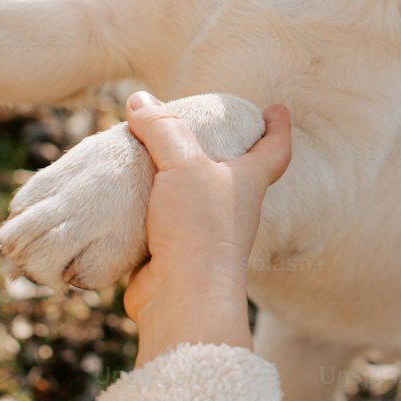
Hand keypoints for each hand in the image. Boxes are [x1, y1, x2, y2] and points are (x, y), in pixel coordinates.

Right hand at [122, 92, 291, 366]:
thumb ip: (162, 129)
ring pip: (193, 199)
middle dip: (223, 152)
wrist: (182, 300)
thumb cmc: (199, 228)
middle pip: (235, 173)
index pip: (276, 150)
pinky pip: (160, 223)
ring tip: (147, 157)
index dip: (278, 128)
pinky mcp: (172, 254)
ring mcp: (203, 234)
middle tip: (201, 129)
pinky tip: (123, 196)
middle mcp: (232, 208)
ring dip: (175, 181)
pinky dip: (145, 208)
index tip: (277, 109)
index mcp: (249, 183)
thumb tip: (138, 100)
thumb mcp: (183, 165)